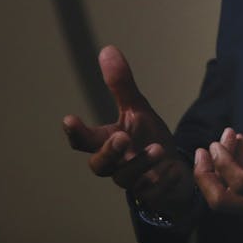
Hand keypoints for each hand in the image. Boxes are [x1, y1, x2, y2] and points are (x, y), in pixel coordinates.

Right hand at [63, 45, 194, 220]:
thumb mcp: (137, 109)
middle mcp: (116, 163)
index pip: (84, 141)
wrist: (173, 168)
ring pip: (126, 179)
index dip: (75, 132)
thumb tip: (107, 49)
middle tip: (122, 137)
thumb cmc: (147, 138)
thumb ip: (121, 85)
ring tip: (157, 148)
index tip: (69, 119)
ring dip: (141, 162)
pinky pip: (153, 190)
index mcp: (108, 141)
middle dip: (108, 151)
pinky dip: (163, 178)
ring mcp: (132, 181)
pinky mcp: (151, 193)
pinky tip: (171, 168)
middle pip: (99, 165)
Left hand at [194, 109, 242, 242]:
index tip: (219, 142)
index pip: (240, 186)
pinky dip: (236, 170)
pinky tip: (242, 148)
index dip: (224, 165)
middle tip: (203, 149)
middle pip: (222, 203)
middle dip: (206, 177)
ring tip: (227, 138)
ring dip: (221, 170)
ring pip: (230, 198)